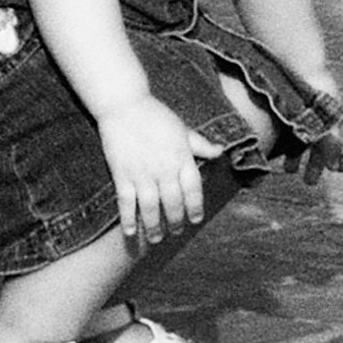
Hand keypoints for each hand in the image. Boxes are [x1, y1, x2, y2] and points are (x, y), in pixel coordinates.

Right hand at [99, 96, 213, 254]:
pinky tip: (131, 232)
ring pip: (151, 207)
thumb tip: (221, 152)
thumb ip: (200, 144)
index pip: (193, 188)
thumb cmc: (156, 116)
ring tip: (157, 238)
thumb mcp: (182, 129)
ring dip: (154, 226)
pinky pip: (126, 202)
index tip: (195, 220)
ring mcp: (142, 172)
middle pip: (173, 202)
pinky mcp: (122, 174)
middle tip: (175, 232)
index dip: (195, 207)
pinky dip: (129, 219)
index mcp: (181, 156)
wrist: (124, 104)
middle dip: (176, 221)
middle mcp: (164, 167)